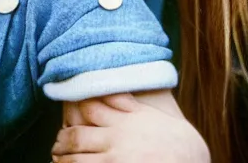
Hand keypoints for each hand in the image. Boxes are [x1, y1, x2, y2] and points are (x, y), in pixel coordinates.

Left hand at [52, 94, 209, 162]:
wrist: (190, 161)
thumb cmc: (175, 140)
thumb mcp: (152, 117)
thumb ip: (130, 106)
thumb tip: (115, 91)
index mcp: (124, 121)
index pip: (90, 108)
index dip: (74, 108)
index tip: (67, 109)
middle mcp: (116, 139)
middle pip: (76, 135)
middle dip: (62, 139)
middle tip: (58, 142)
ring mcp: (114, 160)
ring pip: (75, 159)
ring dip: (63, 159)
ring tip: (58, 158)